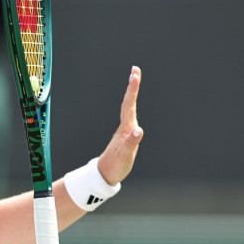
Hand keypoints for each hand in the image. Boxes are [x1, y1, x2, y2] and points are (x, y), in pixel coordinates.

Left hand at [98, 66, 143, 185]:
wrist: (105, 174)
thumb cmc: (115, 165)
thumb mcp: (125, 155)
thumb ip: (131, 143)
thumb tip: (138, 130)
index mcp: (125, 128)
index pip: (129, 105)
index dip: (133, 90)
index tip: (135, 75)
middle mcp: (125, 126)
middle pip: (129, 102)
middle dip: (133, 86)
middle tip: (136, 70)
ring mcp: (125, 130)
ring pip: (129, 107)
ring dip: (132, 93)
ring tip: (134, 79)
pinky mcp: (126, 135)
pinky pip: (130, 115)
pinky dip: (133, 105)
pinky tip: (134, 102)